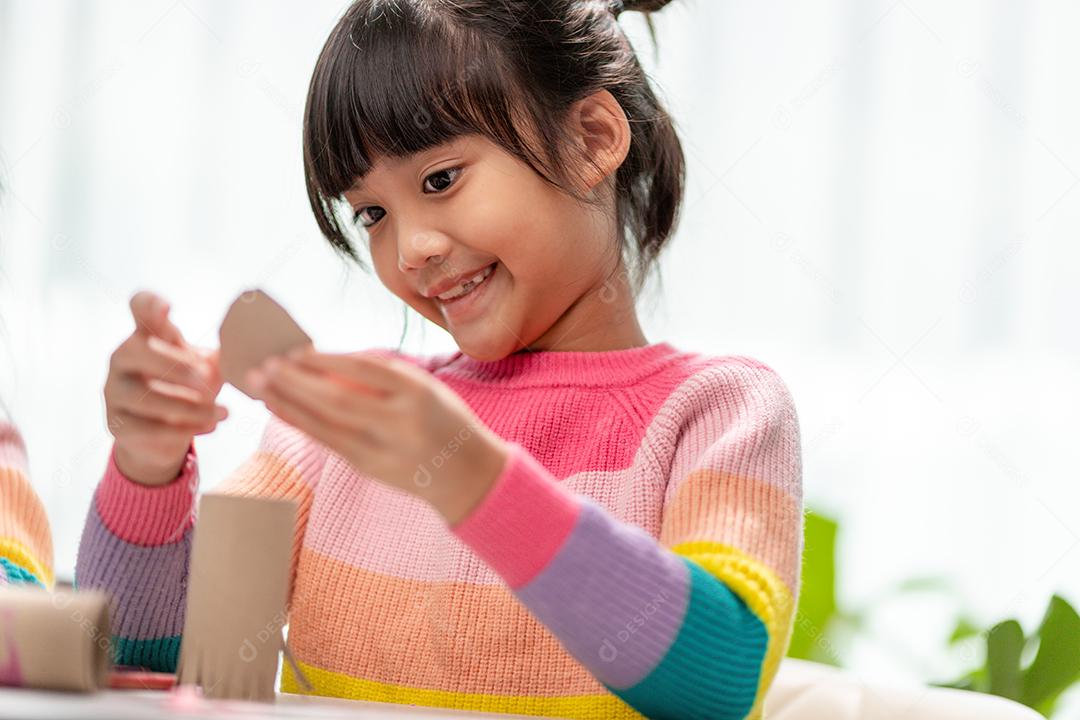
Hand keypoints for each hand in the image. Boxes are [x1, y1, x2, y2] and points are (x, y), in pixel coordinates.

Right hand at [104, 291, 226, 485]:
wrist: (167, 434)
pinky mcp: (117, 423)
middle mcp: (123, 358)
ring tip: (223, 412)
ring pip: (145, 396)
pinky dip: (182, 430)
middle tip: (207, 379)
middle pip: (138, 350)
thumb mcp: (207, 368)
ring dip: (189, 406)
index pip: (139, 308)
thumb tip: (246, 348)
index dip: (149, 304)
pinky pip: (145, 427)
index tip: (167, 307)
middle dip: (176, 366)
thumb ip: (220, 356)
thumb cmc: (190, 389)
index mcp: (147, 335)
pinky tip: (211, 426)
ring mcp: (115, 390)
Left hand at [247, 348, 508, 523]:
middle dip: (295, 382)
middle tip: (263, 365)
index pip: (364, 370)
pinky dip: (300, 422)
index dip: (326, 360)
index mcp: (417, 392)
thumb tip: (324, 358)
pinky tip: (279, 408)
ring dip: (288, 403)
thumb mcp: (425, 387)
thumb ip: (382, 373)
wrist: (467, 474)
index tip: (294, 350)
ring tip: (259, 384)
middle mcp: (399, 422)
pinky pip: (327, 441)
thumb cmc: (443, 419)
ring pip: (326, 424)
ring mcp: (383, 449)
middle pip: (337, 399)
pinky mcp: (369, 468)